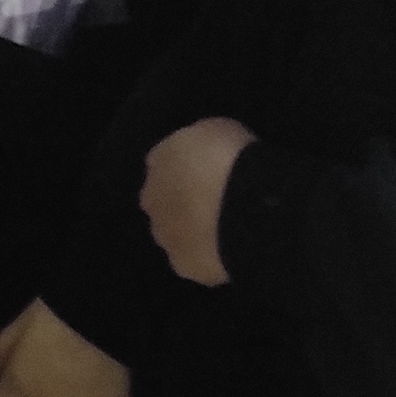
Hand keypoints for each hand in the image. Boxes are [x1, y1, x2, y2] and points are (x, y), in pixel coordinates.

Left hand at [143, 117, 252, 286]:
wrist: (244, 206)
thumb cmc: (234, 158)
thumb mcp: (220, 131)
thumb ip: (204, 146)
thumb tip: (209, 157)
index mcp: (159, 158)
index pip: (165, 162)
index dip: (189, 169)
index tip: (213, 173)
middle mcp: (152, 198)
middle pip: (165, 201)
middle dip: (186, 203)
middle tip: (219, 205)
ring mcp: (165, 235)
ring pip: (176, 234)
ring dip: (196, 233)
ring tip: (228, 232)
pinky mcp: (183, 265)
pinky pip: (197, 261)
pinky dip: (211, 259)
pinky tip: (233, 254)